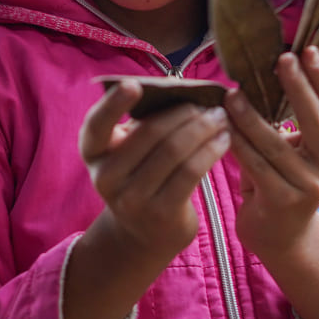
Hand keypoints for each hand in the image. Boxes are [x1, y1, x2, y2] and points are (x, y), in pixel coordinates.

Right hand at [79, 79, 230, 261]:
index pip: (96, 125)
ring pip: (175, 150)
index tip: (133, 84)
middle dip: (185, 112)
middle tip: (210, 103)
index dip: (113, 103)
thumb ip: (142, 122)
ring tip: (221, 118)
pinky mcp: (161, 213)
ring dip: (203, 129)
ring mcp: (132, 199)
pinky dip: (211, 150)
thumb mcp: (129, 151)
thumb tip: (180, 87)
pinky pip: (191, 172)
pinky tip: (224, 140)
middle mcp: (106, 177)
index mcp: (94, 153)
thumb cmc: (140, 175)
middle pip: (151, 133)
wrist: (143, 234)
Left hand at [224, 46, 318, 259]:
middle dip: (297, 87)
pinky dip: (237, 143)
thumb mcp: (301, 150)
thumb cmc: (286, 180)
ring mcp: (310, 186)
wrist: (282, 236)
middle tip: (281, 60)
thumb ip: (296, 120)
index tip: (307, 50)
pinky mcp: (283, 201)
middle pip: (315, 120)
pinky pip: (255, 165)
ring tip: (233, 93)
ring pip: (276, 143)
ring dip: (252, 116)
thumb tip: (274, 71)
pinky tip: (223, 126)